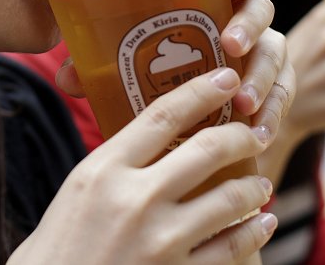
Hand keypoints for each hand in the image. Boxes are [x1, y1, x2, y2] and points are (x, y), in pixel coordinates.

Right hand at [9, 68, 277, 263]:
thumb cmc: (61, 246)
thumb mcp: (80, 191)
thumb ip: (118, 164)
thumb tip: (161, 136)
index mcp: (103, 170)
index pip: (162, 115)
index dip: (201, 90)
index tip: (226, 77)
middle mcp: (133, 199)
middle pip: (206, 149)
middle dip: (241, 136)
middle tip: (255, 132)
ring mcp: (159, 241)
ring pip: (229, 198)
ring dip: (255, 186)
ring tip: (261, 183)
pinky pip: (232, 247)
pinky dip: (255, 231)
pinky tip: (263, 223)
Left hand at [55, 0, 294, 142]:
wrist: (190, 119)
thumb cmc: (154, 75)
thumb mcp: (125, 65)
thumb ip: (98, 64)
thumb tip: (67, 75)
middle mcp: (241, 19)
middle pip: (260, 7)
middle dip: (249, 24)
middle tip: (231, 46)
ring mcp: (263, 50)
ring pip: (276, 50)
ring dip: (264, 75)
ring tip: (245, 102)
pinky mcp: (277, 84)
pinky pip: (285, 93)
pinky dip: (275, 111)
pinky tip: (260, 129)